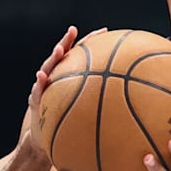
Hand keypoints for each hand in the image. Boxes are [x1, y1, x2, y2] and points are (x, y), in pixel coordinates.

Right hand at [26, 25, 106, 153]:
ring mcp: (44, 88)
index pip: (80, 54)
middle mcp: (55, 78)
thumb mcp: (89, 113)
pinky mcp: (35, 102)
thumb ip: (104, 103)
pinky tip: (42, 76)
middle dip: (67, 41)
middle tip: (73, 29)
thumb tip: (135, 101)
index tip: (105, 30)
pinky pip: (37, 91)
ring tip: (60, 49)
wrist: (46, 141)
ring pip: (48, 69)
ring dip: (53, 58)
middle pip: (62, 56)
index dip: (90, 41)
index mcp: (69, 77)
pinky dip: (39, 83)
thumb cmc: (72, 126)